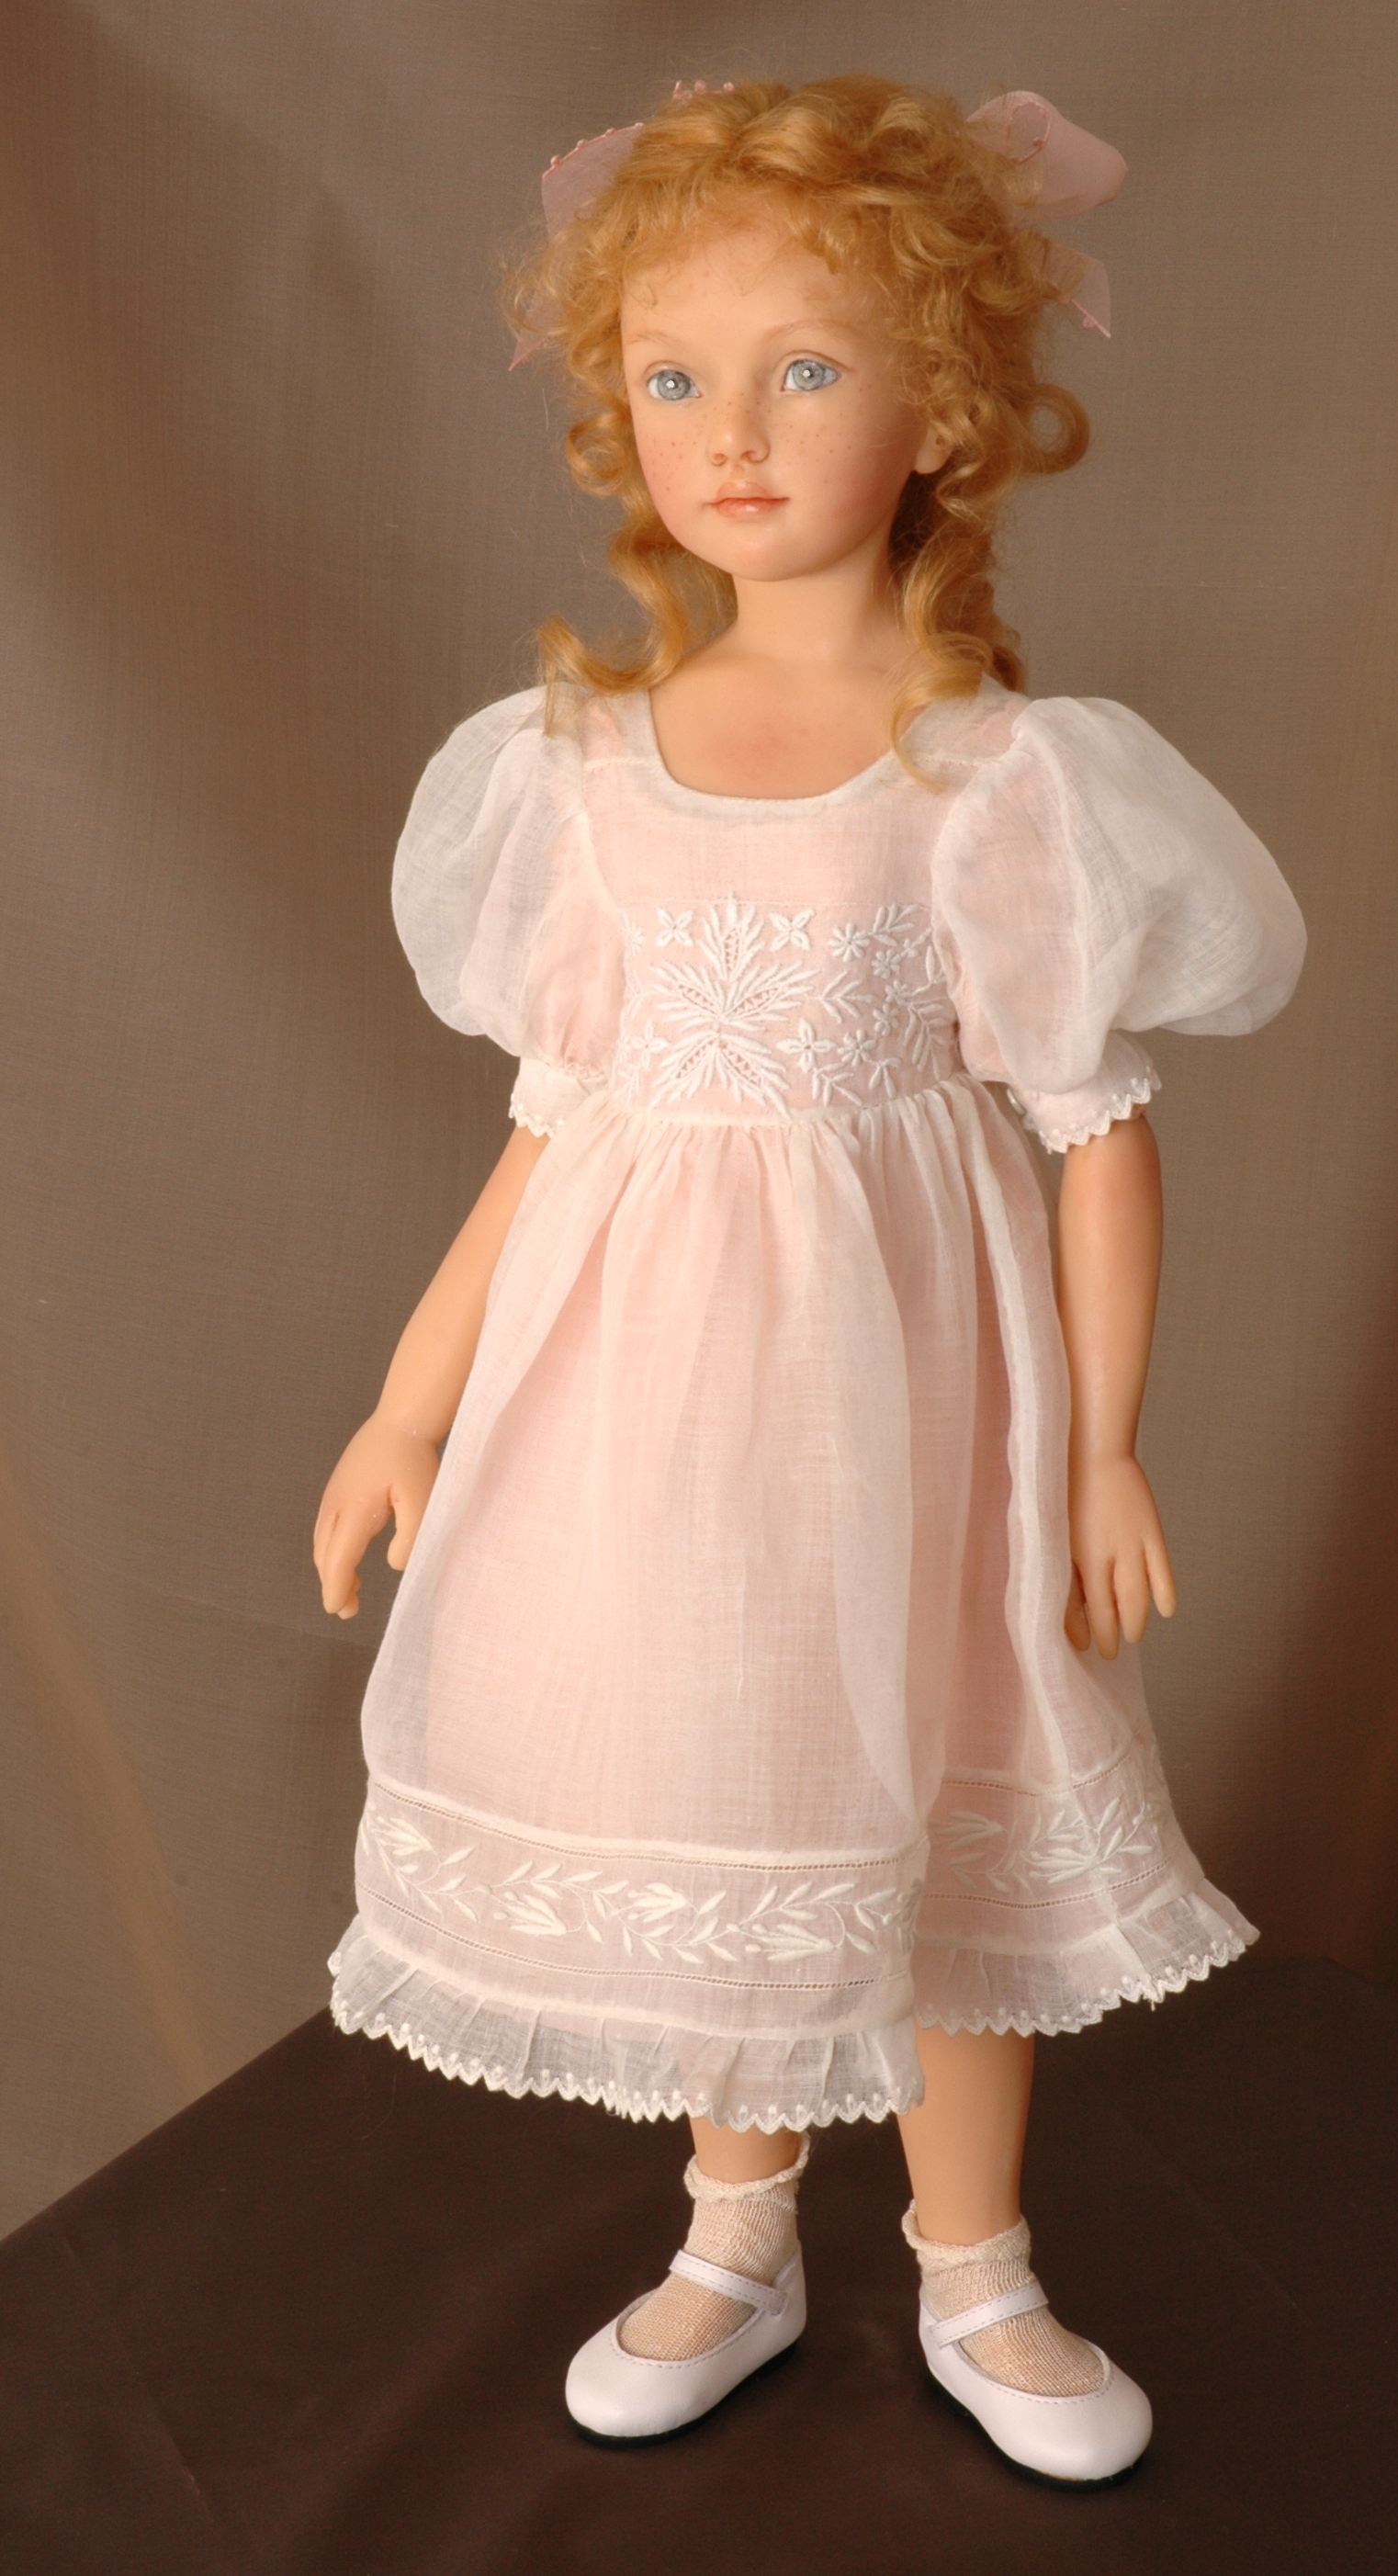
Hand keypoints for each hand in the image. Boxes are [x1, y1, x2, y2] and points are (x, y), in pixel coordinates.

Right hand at [312, 1413, 439, 1618]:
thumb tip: (394, 1565)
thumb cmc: (414, 1461)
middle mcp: (335, 1505)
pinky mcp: (336, 1491)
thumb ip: (411, 1538)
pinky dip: (332, 1552)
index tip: (338, 1610)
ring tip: (351, 1593)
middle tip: (348, 1612)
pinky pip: (326, 1530)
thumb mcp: (423, 1502)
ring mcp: (332, 1496)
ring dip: (332, 1570)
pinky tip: (349, 1561)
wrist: (400, 1422)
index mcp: (355, 1510)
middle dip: (333, 1585)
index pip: (339, 1559)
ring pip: (322, 1544)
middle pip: (325, 1556)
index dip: (337, 1588)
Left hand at [1064, 1452, 1176, 1658]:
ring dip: (1136, 1621)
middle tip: (1110, 1652)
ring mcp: (1134, 1544)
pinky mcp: (1152, 1532)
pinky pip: (1163, 1572)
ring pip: (1139, 1596)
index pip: (1088, 1609)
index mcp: (1080, 1556)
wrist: (1095, 1452)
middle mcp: (1108, 1555)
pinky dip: (1165, 1593)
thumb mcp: (1055, 1535)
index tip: (1088, 1648)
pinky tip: (1165, 1611)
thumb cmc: (1066, 1491)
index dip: (1090, 1634)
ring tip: (1133, 1636)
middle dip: (1112, 1634)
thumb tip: (1068, 1608)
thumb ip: (1063, 1571)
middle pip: (1114, 1607)